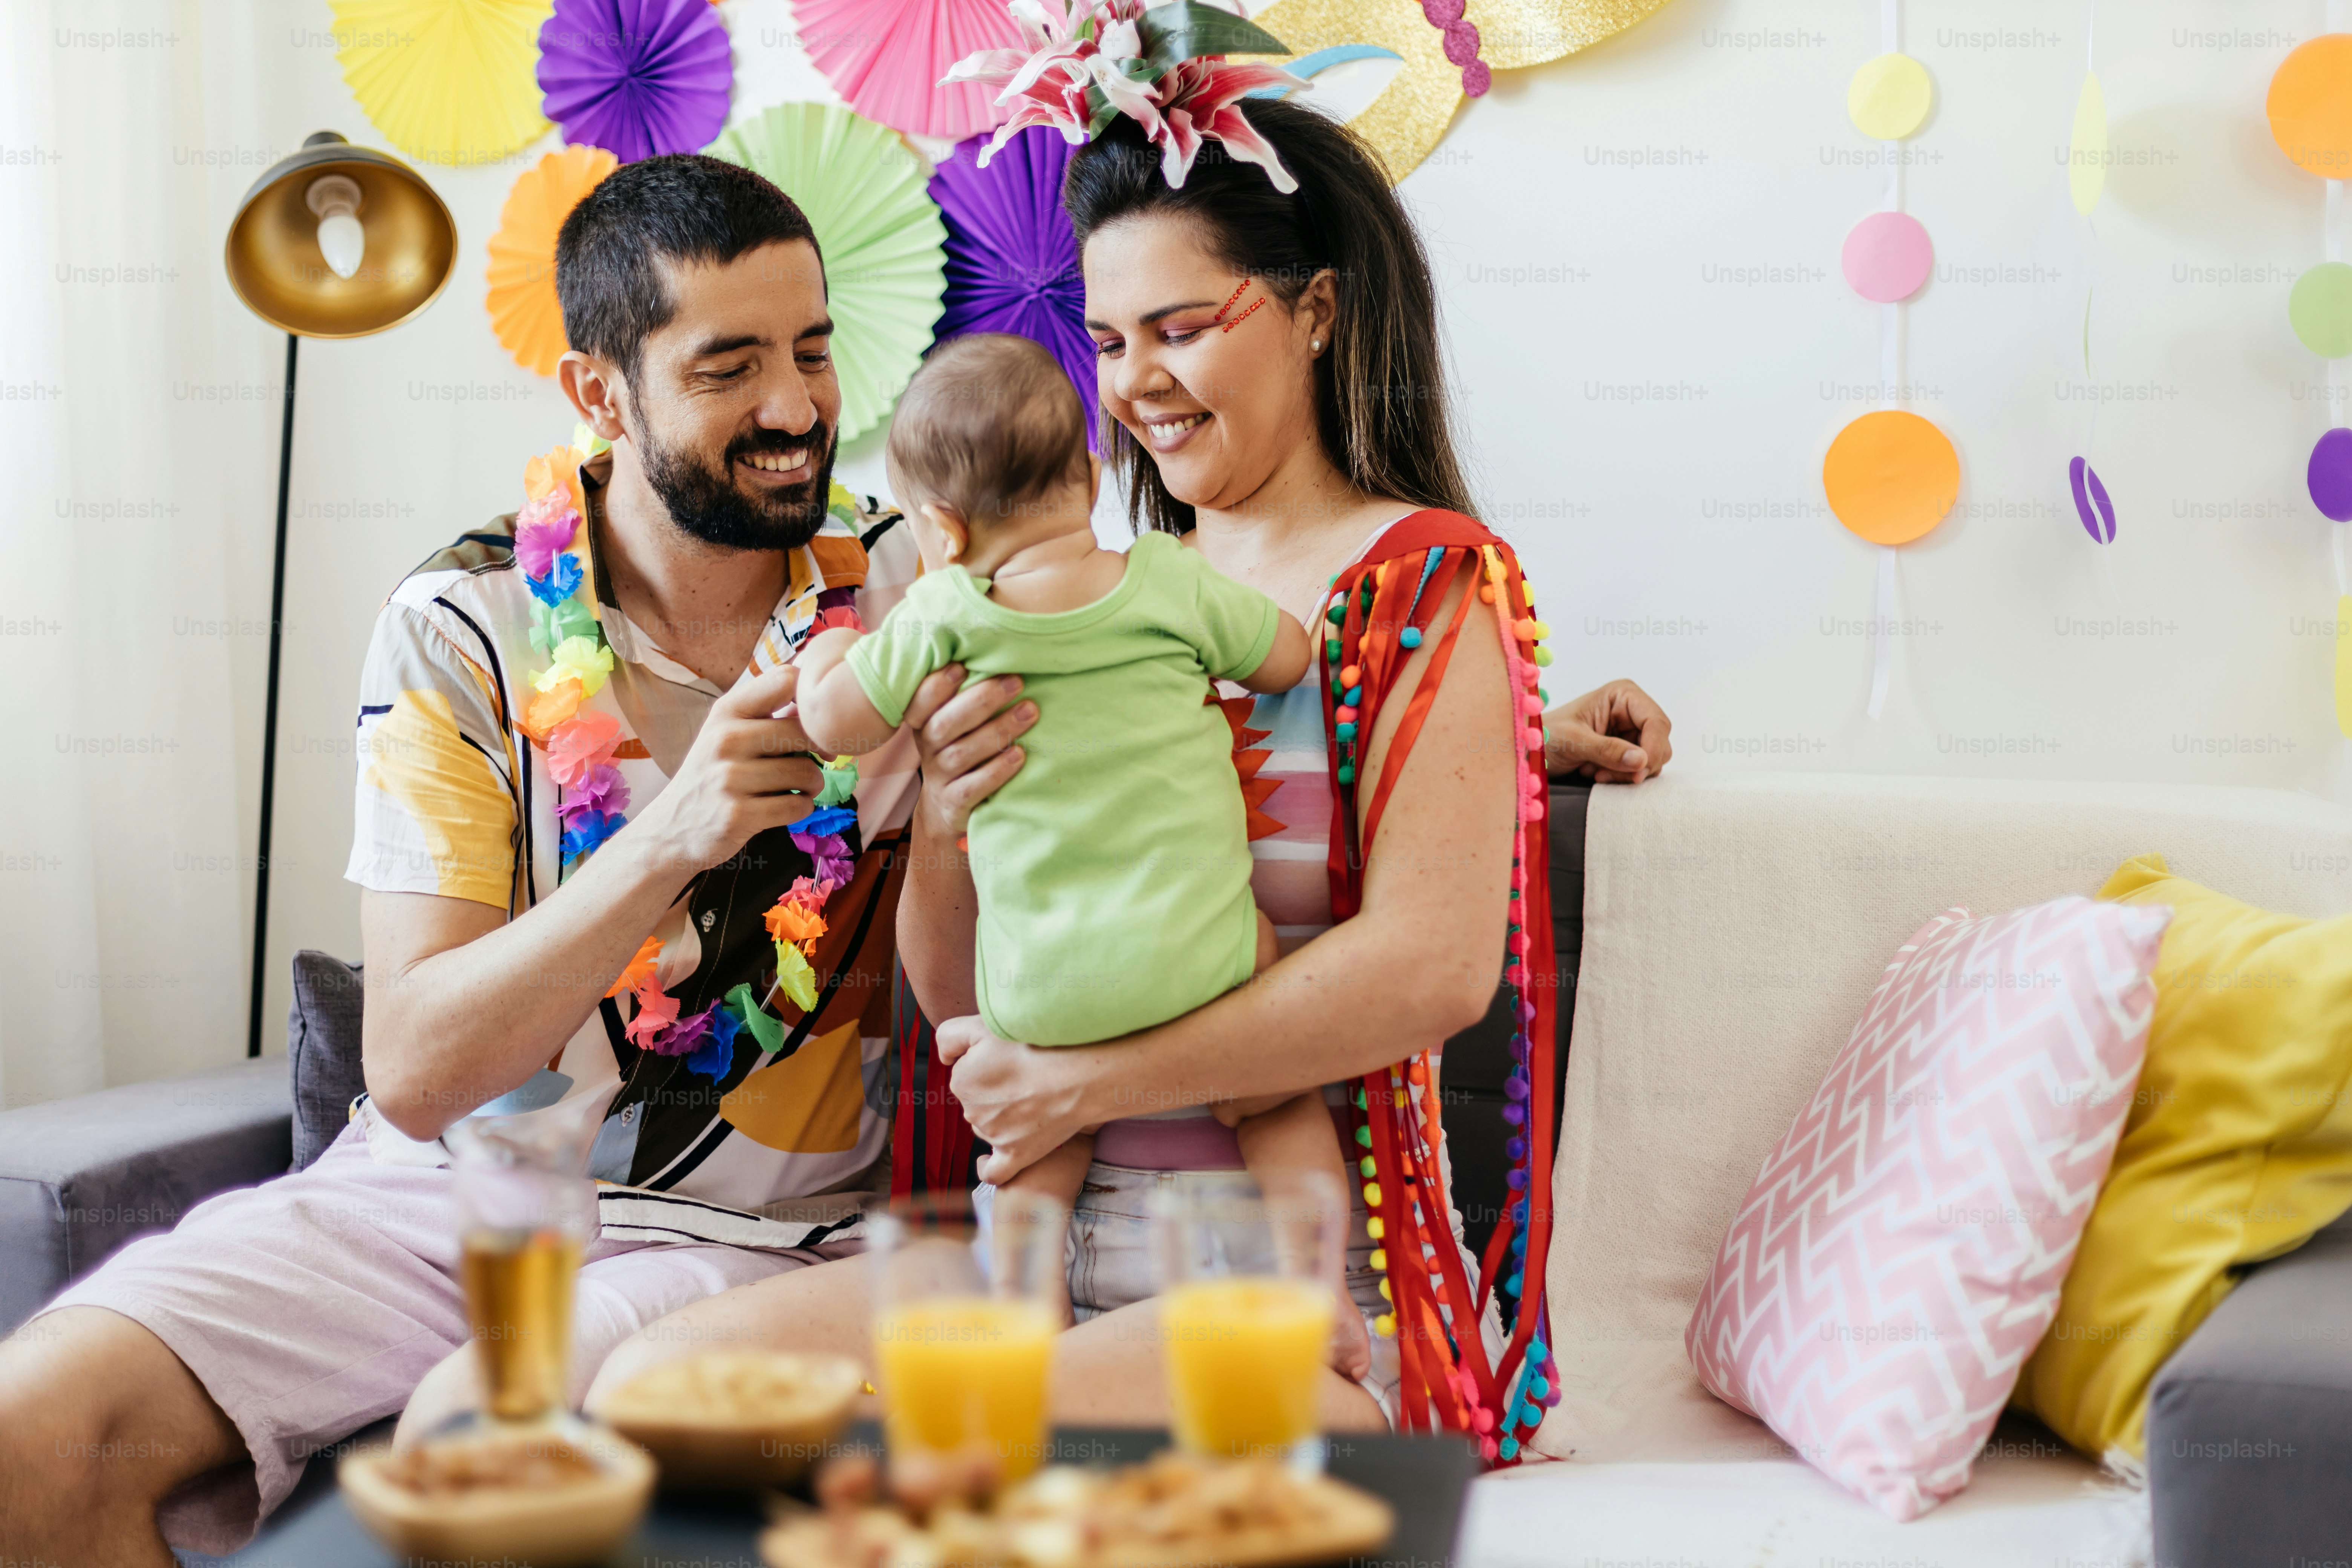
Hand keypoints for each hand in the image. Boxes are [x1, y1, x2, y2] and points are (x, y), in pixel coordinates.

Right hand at [630, 662, 824, 874]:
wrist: (671, 828)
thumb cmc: (711, 775)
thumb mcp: (727, 732)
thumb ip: (766, 712)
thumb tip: (817, 701)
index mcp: (727, 711)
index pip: (785, 679)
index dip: (812, 700)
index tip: (814, 723)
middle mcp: (726, 739)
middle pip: (803, 732)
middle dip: (820, 750)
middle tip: (816, 762)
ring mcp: (729, 778)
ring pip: (806, 772)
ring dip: (813, 783)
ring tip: (800, 787)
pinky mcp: (738, 815)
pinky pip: (798, 806)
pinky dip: (803, 807)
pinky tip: (789, 806)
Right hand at [904, 664, 1035, 836]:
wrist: (946, 808)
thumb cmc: (957, 749)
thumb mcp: (951, 722)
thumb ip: (962, 694)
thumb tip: (999, 652)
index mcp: (924, 721)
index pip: (921, 700)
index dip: (938, 684)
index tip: (962, 666)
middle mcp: (928, 747)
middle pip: (946, 723)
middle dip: (982, 700)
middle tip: (1017, 682)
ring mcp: (939, 776)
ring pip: (963, 753)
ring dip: (998, 731)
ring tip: (1029, 713)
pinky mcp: (954, 802)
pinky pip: (973, 786)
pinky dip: (997, 771)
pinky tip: (1020, 755)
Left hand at [936, 1014, 1088, 1183]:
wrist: (1078, 1074)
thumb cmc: (1036, 1045)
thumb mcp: (983, 1024)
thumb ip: (950, 1037)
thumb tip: (944, 1057)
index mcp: (962, 1080)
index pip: (968, 1073)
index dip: (988, 1064)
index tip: (1011, 1059)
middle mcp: (972, 1111)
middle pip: (978, 1101)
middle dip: (995, 1091)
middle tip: (1026, 1076)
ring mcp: (993, 1136)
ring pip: (988, 1126)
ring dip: (1001, 1117)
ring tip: (1031, 1100)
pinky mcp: (1015, 1155)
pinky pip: (994, 1170)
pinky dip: (988, 1166)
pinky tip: (990, 1156)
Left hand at [1543, 678, 1672, 783]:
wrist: (1532, 749)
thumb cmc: (1547, 735)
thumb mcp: (1574, 741)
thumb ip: (1607, 749)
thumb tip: (1641, 759)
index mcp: (1623, 695)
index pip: (1656, 722)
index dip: (1653, 749)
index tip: (1638, 773)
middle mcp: (1632, 711)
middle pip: (1659, 743)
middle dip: (1637, 765)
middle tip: (1605, 776)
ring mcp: (1631, 731)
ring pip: (1651, 760)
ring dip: (1624, 773)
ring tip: (1593, 772)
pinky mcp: (1627, 750)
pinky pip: (1639, 770)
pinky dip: (1620, 777)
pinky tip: (1595, 774)